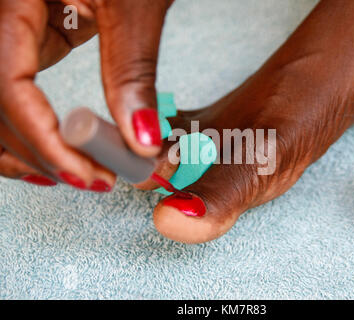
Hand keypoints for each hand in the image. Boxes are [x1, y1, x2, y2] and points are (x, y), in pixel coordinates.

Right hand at [0, 0, 172, 190]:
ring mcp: (7, 26)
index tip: (90, 176)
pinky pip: (10, 89)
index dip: (44, 141)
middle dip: (37, 152)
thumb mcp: (134, 3)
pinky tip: (54, 150)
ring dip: (25, 147)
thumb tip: (141, 142)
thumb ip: (132, 71)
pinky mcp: (26, 34)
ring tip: (70, 176)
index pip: (6, 86)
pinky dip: (29, 125)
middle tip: (90, 180)